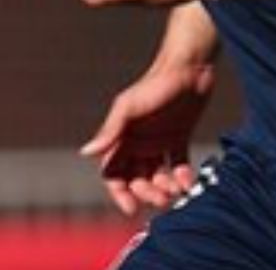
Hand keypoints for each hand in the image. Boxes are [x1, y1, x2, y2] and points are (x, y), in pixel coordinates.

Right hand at [81, 61, 214, 215]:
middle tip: (162, 198)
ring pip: (157, 175)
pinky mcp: (178, 138)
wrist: (189, 66)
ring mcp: (158, 141)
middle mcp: (138, 142)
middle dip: (146, 192)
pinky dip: (182, 177)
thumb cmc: (155, 84)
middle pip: (136, 179)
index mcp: (122, 137)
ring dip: (164, 188)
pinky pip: (178, 165)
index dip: (119, 192)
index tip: (131, 207)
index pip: (113, 173)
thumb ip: (110, 130)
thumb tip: (85, 152)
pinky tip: (188, 182)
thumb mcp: (129, 106)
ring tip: (177, 190)